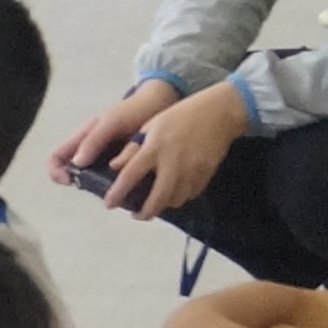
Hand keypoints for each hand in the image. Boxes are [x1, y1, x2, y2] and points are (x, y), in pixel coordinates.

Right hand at [50, 80, 182, 192]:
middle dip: (82, 184)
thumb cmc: (131, 111)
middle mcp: (89, 153)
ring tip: (117, 189)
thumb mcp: (111, 122)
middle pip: (73, 174)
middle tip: (99, 186)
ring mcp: (104, 161)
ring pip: (93, 182)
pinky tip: (129, 188)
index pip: (55, 159)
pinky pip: (113, 183)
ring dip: (100, 189)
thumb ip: (93, 140)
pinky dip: (117, 188)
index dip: (56, 171)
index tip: (70, 180)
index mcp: (80, 140)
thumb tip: (76, 164)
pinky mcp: (121, 168)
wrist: (158, 108)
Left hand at [102, 76, 251, 219]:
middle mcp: (173, 162)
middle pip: (157, 198)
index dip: (118, 193)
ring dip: (162, 205)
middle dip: (145, 212)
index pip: (130, 175)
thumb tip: (114, 167)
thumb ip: (132, 148)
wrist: (218, 113)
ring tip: (154, 202)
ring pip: (175, 200)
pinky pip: (190, 194)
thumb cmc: (179, 116)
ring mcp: (192, 170)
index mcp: (154, 148)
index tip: (109, 204)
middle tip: (136, 215)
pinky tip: (172, 192)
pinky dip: (179, 197)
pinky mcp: (206, 174)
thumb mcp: (150, 126)